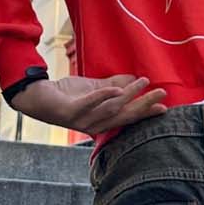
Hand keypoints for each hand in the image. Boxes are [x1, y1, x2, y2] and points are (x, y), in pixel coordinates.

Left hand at [10, 73, 167, 134]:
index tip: (163, 106)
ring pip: (111, 109)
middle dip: (144, 105)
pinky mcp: (70, 112)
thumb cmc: (68, 94)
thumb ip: (113, 85)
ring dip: (129, 95)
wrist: (39, 97)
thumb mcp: (94, 89)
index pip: (128, 117)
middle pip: (124, 115)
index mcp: (102, 121)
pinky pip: (89, 104)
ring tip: (142, 81)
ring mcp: (82, 120)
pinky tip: (116, 89)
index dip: (145, 112)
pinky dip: (103, 96)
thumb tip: (134, 80)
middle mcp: (94, 124)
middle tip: (161, 93)